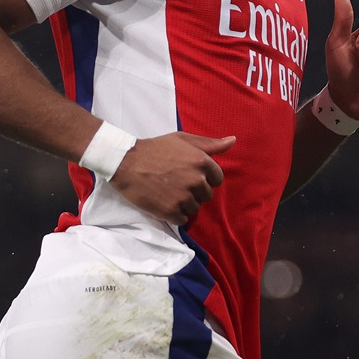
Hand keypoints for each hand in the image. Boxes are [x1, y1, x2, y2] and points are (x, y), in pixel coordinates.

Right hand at [109, 132, 235, 224]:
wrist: (125, 162)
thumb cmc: (155, 148)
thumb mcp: (183, 140)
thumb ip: (209, 144)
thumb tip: (232, 141)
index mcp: (202, 161)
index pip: (217, 179)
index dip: (206, 178)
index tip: (191, 176)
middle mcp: (196, 180)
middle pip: (206, 195)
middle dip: (195, 191)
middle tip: (176, 183)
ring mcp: (184, 197)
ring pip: (195, 208)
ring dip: (185, 203)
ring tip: (169, 192)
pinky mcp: (170, 211)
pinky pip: (183, 219)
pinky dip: (176, 214)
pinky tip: (165, 203)